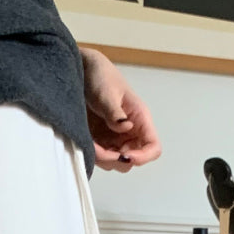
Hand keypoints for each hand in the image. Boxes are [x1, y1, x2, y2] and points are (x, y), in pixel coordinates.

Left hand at [79, 47, 160, 171]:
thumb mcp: (107, 93)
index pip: (153, 147)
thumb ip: (115, 112)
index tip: (125, 156)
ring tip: (90, 143)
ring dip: (103, 159)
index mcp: (140, 119)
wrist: (80, 71)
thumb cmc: (100, 77)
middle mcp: (131, 133)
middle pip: (133, 160)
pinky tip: (86, 143)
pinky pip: (101, 158)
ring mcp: (116, 139)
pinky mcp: (102, 141)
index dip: (143, 157)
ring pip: (116, 162)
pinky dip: (94, 155)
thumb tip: (126, 127)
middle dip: (117, 160)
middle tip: (99, 150)